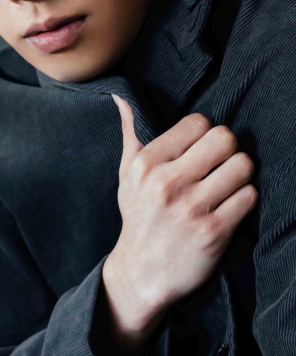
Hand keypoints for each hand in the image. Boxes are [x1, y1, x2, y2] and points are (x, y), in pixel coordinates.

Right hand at [101, 95, 257, 350]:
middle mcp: (168, 183)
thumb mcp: (126, 174)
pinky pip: (248, 197)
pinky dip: (244, 198)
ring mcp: (192, 208)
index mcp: (146, 164)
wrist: (142, 272)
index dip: (204, 132)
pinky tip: (230, 204)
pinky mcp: (214, 232)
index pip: (197, 123)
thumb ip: (130, 134)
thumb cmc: (138, 217)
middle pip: (224, 138)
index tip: (200, 147)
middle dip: (227, 147)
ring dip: (239, 173)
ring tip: (228, 181)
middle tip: (220, 161)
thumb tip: (121, 97)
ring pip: (242, 166)